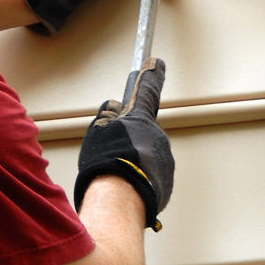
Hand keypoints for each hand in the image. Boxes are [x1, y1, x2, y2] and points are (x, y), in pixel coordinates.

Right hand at [73, 57, 173, 229]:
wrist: (120, 200)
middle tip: (113, 152)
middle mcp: (158, 136)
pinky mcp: (166, 181)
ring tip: (116, 174)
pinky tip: (125, 187)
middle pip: (142, 131)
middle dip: (129, 139)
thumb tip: (113, 107)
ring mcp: (164, 160)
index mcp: (140, 119)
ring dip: (133, 162)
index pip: (146, 91)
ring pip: (147, 155)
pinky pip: (150, 174)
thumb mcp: (98, 130)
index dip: (151, 76)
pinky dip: (138, 178)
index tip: (157, 64)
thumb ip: (108, 115)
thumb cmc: (106, 165)